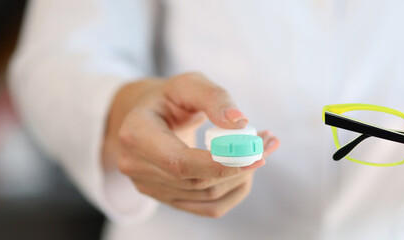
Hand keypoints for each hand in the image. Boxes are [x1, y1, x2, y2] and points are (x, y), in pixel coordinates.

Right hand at [102, 72, 279, 217]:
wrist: (148, 117)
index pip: (180, 162)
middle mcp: (135, 165)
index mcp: (136, 132)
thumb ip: (214, 98)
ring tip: (260, 147)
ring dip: (242, 175)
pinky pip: (209, 206)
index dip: (220, 163)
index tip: (256, 153)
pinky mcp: (166, 198)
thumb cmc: (170, 97)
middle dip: (240, 165)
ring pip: (208, 195)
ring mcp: (149, 186)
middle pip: (198, 181)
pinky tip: (247, 167)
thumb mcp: (189, 83)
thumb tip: (240, 122)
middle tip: (268, 143)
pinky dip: (235, 188)